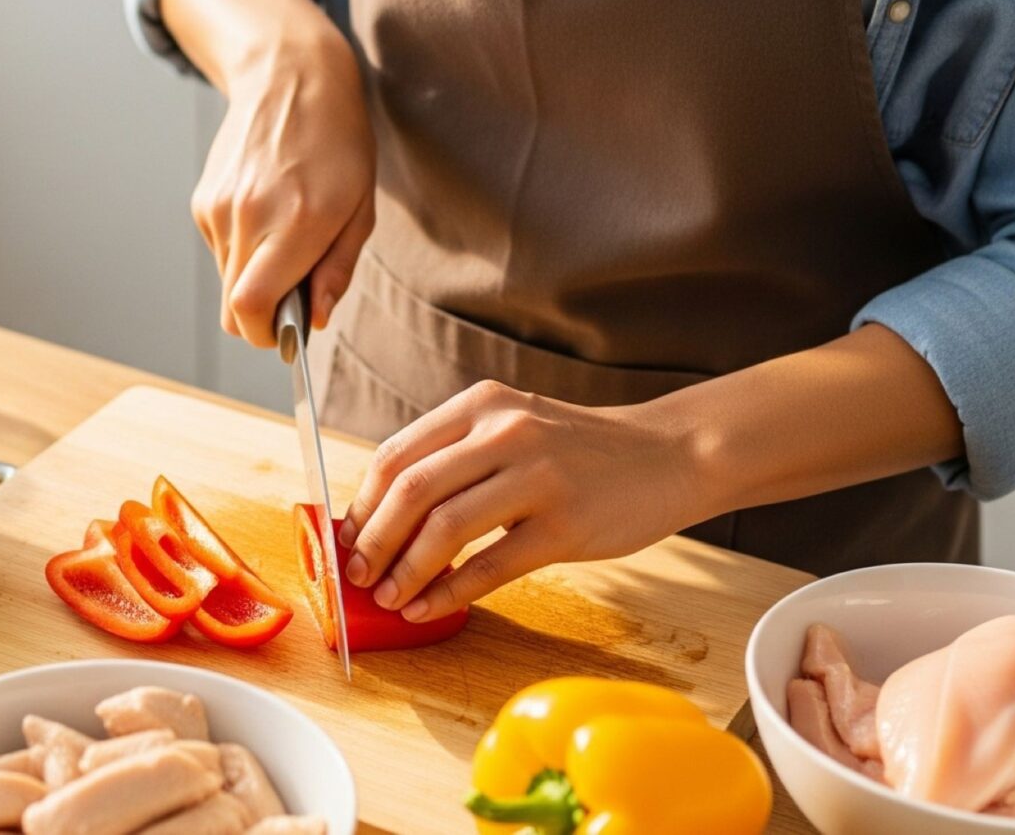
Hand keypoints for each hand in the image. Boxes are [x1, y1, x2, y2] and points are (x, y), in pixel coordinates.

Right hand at [162, 0, 375, 346]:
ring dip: (254, 277)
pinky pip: (220, 251)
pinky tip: (267, 213)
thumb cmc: (338, 145)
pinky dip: (242, 250)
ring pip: (227, 280)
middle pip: (234, 307)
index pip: (253, 307)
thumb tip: (314, 319)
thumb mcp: (360, 210)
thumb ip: (336, 270)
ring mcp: (218, 208)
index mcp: (296, 223)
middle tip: (295, 292)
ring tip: (286, 236)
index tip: (287, 335)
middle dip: (263, 316)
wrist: (291, 79)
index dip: (266, 335)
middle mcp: (248, 217)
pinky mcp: (203, 201)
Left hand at [337, 381, 708, 622]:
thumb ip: (458, 457)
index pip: (397, 456)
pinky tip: (431, 607)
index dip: (362, 504)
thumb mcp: (516, 427)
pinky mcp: (565, 524)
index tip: (346, 540)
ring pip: (445, 529)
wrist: (668, 455)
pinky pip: (491, 565)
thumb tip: (387, 515)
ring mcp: (537, 477)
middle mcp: (505, 433)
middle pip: (411, 491)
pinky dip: (451, 592)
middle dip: (373, 541)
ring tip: (389, 598)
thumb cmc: (581, 451)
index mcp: (481, 407)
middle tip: (356, 576)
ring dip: (406, 571)